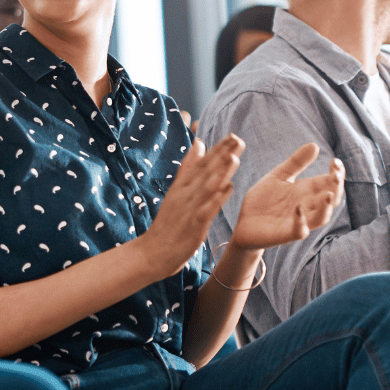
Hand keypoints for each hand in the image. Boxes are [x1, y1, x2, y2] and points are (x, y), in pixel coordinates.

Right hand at [126, 134, 241, 277]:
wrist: (153, 252)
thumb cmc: (167, 224)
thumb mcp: (176, 191)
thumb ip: (188, 168)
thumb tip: (199, 144)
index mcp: (181, 187)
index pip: (201, 164)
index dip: (216, 150)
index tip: (232, 136)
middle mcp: (184, 195)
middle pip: (205, 172)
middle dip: (221, 155)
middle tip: (237, 138)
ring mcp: (188, 210)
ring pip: (207, 187)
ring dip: (221, 172)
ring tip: (234, 157)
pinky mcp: (193, 226)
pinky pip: (206, 210)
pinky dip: (217, 198)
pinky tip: (229, 188)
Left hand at [230, 143, 343, 249]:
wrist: (244, 223)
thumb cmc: (264, 201)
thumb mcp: (279, 176)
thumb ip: (296, 163)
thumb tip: (314, 145)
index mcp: (307, 192)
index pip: (329, 183)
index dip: (336, 173)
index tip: (335, 162)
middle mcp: (307, 207)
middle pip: (330, 199)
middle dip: (336, 188)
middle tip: (336, 175)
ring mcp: (298, 222)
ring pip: (321, 217)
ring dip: (326, 207)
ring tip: (328, 194)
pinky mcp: (285, 234)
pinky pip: (299, 231)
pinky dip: (301, 222)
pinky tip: (298, 209)